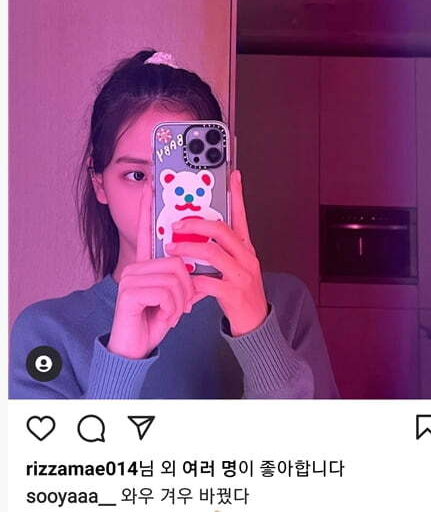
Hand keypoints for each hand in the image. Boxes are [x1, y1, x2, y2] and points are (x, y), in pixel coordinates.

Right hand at [107, 181, 199, 358]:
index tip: (151, 186)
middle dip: (187, 289)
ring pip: (175, 277)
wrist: (136, 348)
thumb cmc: (154, 319)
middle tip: (182, 305)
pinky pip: (166, 291)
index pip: (149, 231)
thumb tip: (195, 261)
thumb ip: (180, 276)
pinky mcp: (130, 291)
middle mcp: (137, 267)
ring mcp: (131, 278)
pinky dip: (171, 309)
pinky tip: (163, 318)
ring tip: (171, 314)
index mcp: (147, 265)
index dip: (149, 208)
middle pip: (178, 261)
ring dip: (180, 302)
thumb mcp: (173, 296)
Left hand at [166, 170, 267, 336]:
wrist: (255, 322)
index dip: (237, 194)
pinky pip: (208, 282)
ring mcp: (241, 274)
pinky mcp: (233, 293)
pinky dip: (191, 281)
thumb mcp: (236, 265)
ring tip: (171, 249)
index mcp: (246, 247)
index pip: (241, 215)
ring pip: (212, 253)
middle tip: (176, 224)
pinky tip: (181, 281)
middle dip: (196, 223)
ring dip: (187, 249)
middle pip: (222, 230)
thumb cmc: (240, 291)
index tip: (232, 175)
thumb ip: (220, 249)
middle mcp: (246, 257)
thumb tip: (195, 233)